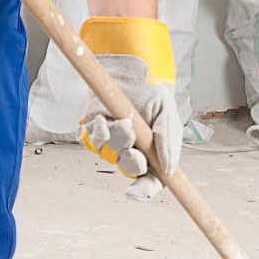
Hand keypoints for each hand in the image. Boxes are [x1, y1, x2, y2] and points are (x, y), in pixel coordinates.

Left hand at [79, 17, 182, 200]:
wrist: (133, 66)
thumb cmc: (153, 91)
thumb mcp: (170, 115)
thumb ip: (169, 142)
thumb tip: (168, 170)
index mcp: (152, 152)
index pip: (149, 180)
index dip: (143, 191)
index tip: (135, 192)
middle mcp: (130, 149)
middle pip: (127, 170)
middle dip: (130, 161)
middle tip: (134, 147)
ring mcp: (110, 139)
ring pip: (107, 154)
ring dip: (115, 142)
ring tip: (123, 123)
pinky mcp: (91, 127)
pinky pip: (89, 139)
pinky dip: (96, 131)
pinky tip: (104, 119)